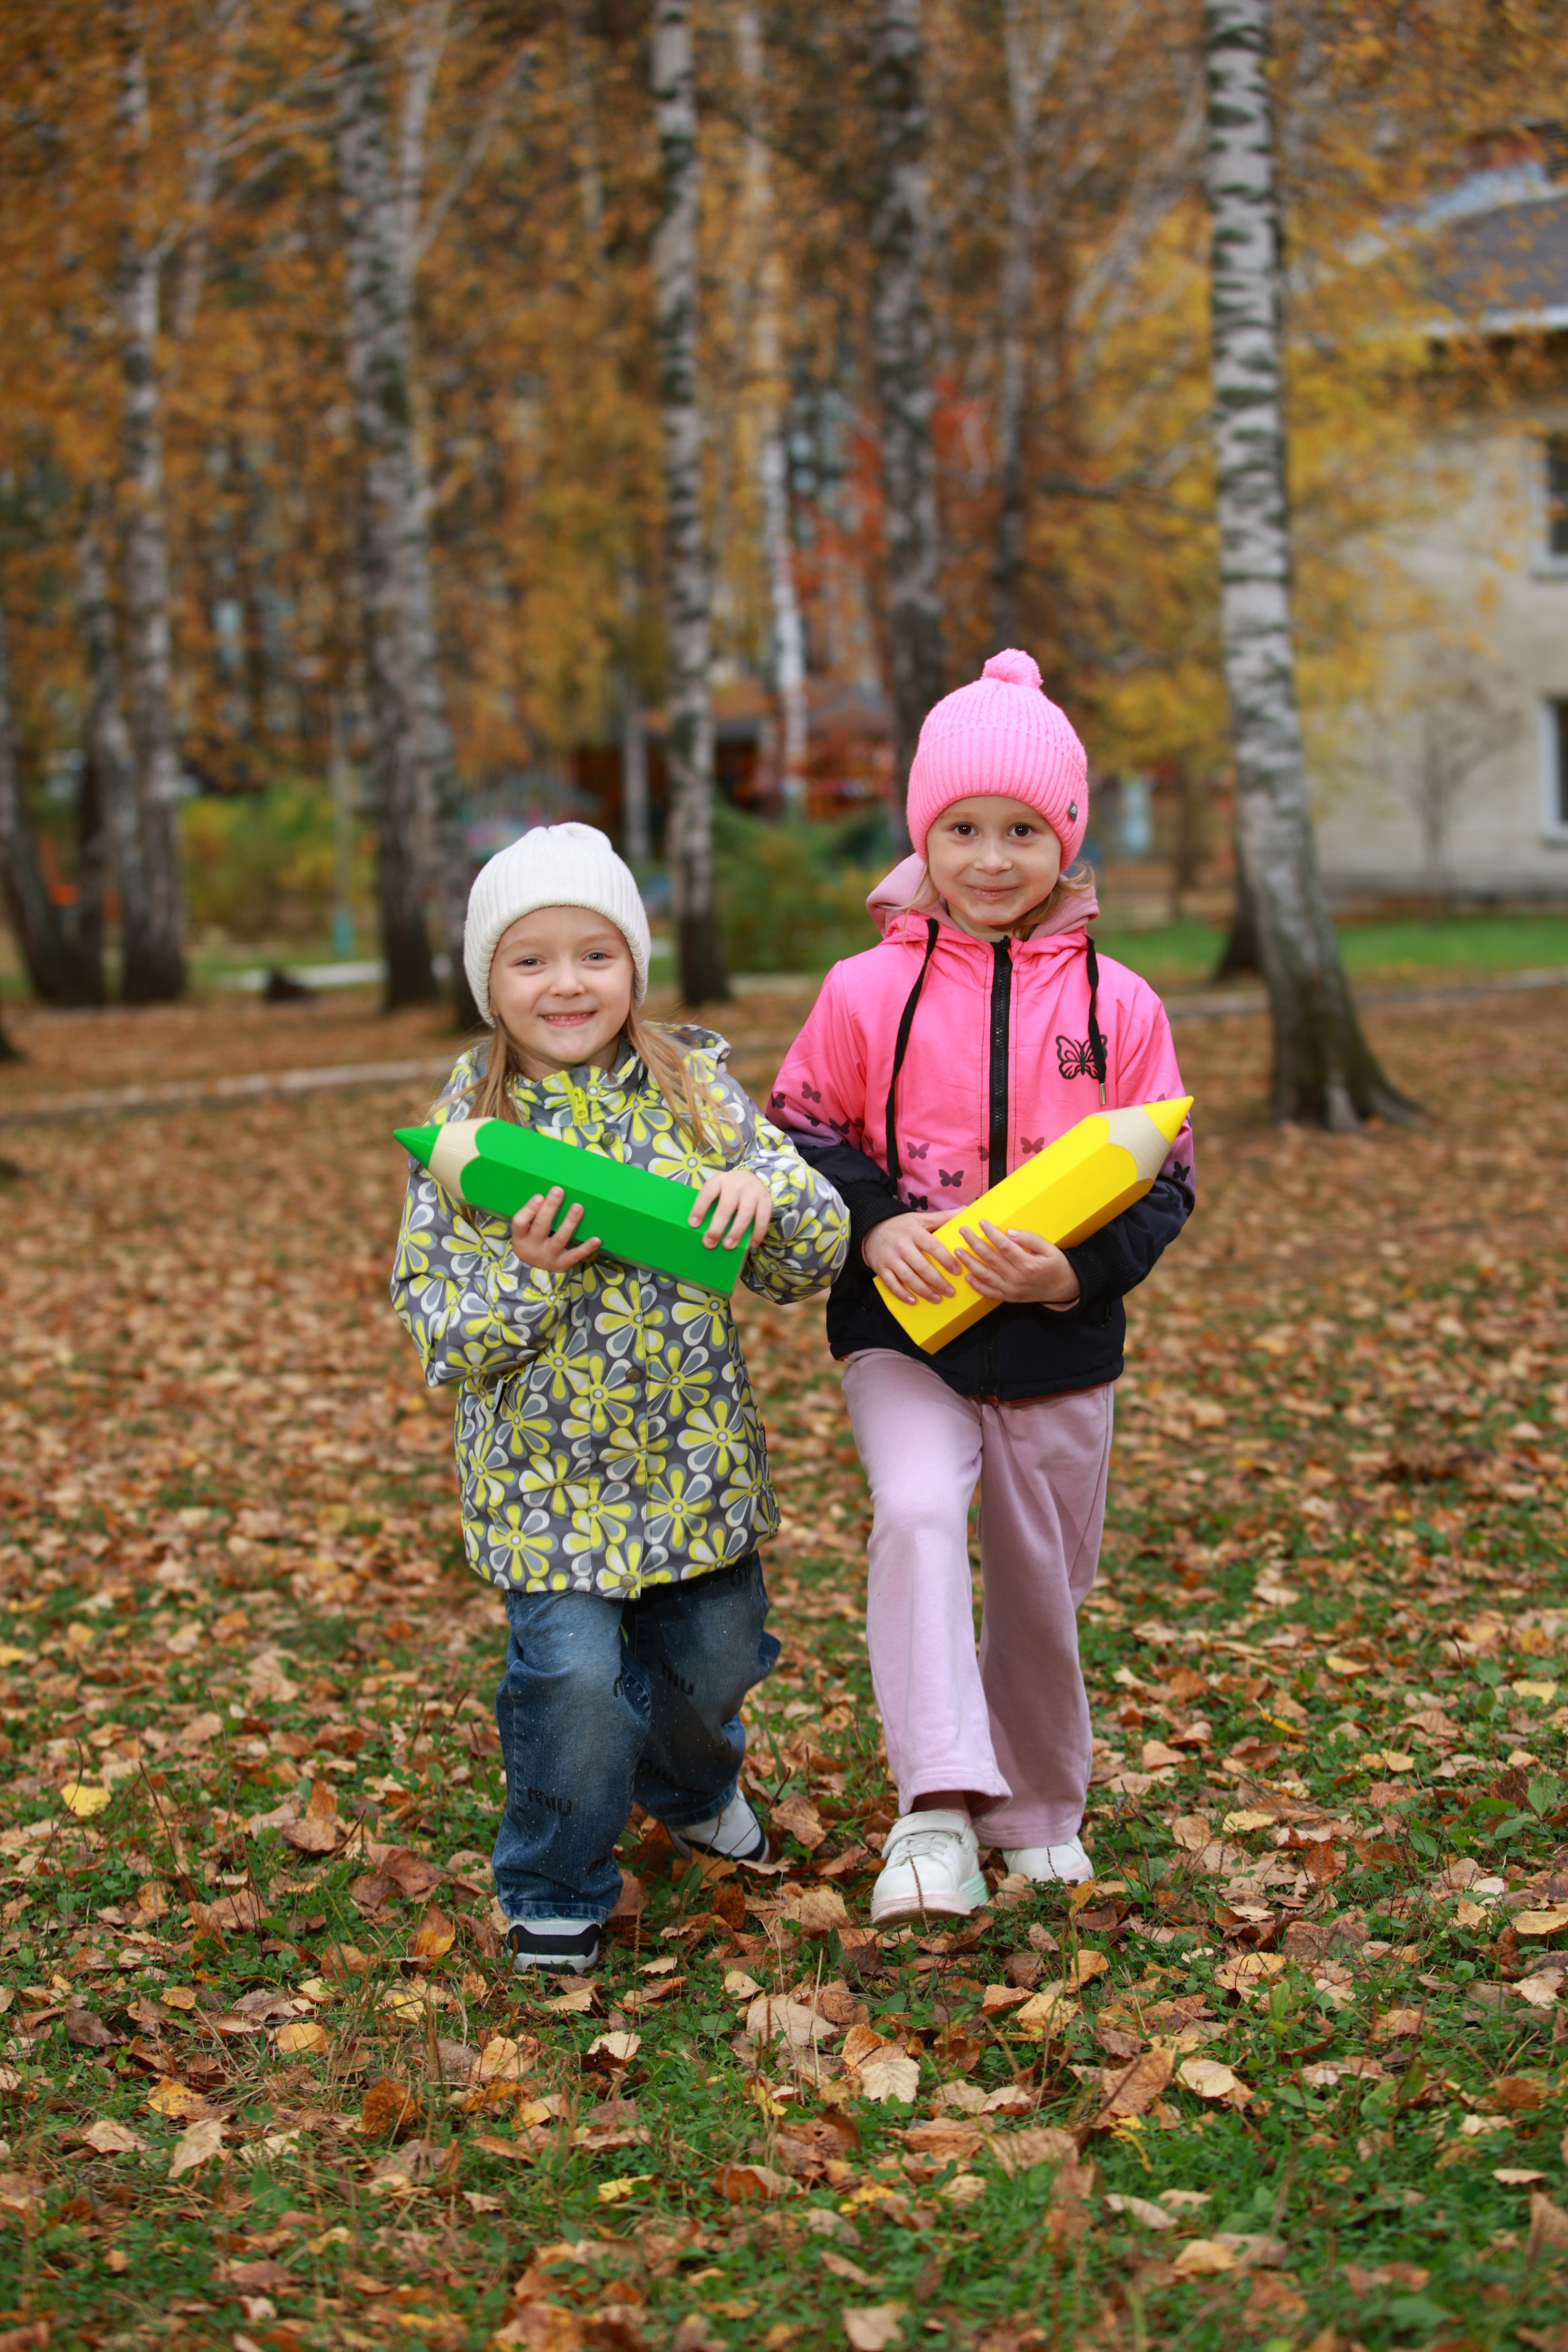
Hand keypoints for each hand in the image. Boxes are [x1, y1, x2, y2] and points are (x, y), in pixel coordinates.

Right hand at [509, 1186, 600, 1273]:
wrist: (534, 1272)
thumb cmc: (531, 1243)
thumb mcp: (524, 1233)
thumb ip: (533, 1216)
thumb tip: (549, 1194)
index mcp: (521, 1237)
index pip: (520, 1222)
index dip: (529, 1209)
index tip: (539, 1196)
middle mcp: (533, 1247)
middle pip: (541, 1226)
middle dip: (550, 1208)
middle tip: (558, 1191)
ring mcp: (548, 1257)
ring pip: (559, 1239)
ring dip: (570, 1222)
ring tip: (578, 1207)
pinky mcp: (562, 1263)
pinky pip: (575, 1255)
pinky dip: (587, 1248)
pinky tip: (597, 1239)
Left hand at [688, 1165, 772, 1252]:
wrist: (752, 1177)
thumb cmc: (729, 1190)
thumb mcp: (717, 1189)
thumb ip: (710, 1204)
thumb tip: (700, 1229)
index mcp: (719, 1181)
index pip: (707, 1194)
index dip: (699, 1209)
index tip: (693, 1224)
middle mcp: (736, 1185)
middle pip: (726, 1207)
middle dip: (717, 1227)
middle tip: (710, 1243)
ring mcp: (752, 1193)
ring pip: (744, 1214)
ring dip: (736, 1232)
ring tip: (728, 1246)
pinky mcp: (765, 1201)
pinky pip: (763, 1219)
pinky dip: (757, 1233)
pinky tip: (751, 1244)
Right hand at [862, 1210, 962, 1304]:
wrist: (871, 1229)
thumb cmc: (901, 1226)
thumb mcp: (920, 1218)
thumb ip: (942, 1216)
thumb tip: (965, 1210)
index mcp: (913, 1231)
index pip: (932, 1246)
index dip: (945, 1259)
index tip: (957, 1270)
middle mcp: (901, 1245)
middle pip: (921, 1266)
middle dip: (937, 1281)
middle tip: (950, 1291)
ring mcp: (890, 1258)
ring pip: (908, 1277)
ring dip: (923, 1290)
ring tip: (937, 1298)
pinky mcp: (881, 1268)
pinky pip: (891, 1284)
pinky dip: (902, 1294)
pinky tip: (913, 1300)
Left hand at [953, 1219, 1080, 1306]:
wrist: (1064, 1288)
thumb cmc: (1056, 1265)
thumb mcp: (1049, 1248)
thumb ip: (1030, 1239)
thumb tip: (1010, 1232)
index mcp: (1027, 1264)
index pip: (1004, 1246)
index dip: (991, 1233)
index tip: (981, 1222)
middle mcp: (1017, 1278)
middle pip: (990, 1258)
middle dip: (974, 1243)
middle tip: (963, 1231)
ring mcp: (1011, 1289)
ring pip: (986, 1275)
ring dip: (969, 1262)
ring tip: (958, 1250)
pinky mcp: (1009, 1297)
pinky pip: (989, 1293)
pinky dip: (977, 1286)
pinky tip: (967, 1276)